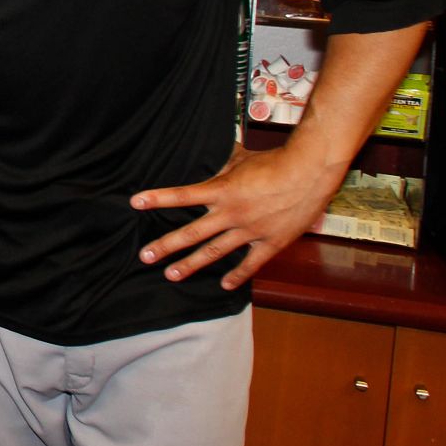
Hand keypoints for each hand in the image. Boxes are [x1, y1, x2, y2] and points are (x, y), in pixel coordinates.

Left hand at [131, 143, 345, 289]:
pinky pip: (251, 263)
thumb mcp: (240, 159)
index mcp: (222, 190)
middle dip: (166, 245)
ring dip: (191, 264)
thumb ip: (221, 168)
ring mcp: (250, 230)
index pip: (182, 195)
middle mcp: (231, 213)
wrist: (311, 170)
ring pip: (215, 252)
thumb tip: (208, 167)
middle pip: (192, 232)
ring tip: (171, 274)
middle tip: (145, 256)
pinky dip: (238, 276)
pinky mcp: (271, 242)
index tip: (135, 202)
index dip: (157, 199)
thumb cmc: (275, 161)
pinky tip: (225, 285)